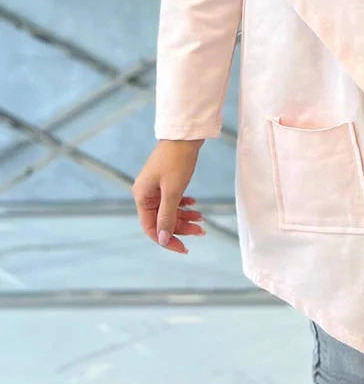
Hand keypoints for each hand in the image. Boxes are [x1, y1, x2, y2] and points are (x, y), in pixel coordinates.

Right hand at [132, 139, 205, 254]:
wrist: (185, 135)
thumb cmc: (177, 160)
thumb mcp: (172, 191)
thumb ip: (167, 216)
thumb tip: (163, 239)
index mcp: (142, 197)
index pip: (151, 228)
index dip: (167, 240)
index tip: (184, 248)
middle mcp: (146, 193)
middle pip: (162, 220)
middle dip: (181, 227)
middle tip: (201, 231)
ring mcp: (156, 187)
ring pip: (169, 210)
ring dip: (185, 217)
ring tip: (202, 220)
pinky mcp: (166, 181)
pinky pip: (173, 200)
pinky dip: (184, 205)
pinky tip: (194, 205)